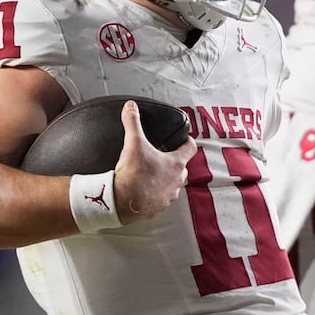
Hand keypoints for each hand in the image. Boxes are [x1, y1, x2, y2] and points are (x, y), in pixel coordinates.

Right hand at [114, 100, 196, 222]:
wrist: (122, 201)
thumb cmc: (133, 175)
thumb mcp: (133, 143)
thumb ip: (133, 122)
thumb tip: (131, 107)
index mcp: (176, 163)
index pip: (191, 148)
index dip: (187, 141)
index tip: (183, 139)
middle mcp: (177, 180)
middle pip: (181, 166)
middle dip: (173, 160)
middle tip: (162, 155)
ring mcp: (169, 195)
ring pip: (172, 183)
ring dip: (165, 178)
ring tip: (151, 173)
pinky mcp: (159, 207)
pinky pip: (161, 197)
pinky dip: (155, 192)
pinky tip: (144, 188)